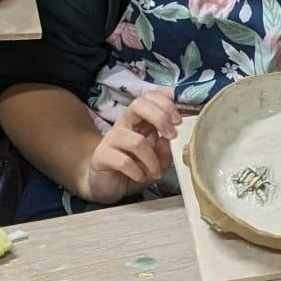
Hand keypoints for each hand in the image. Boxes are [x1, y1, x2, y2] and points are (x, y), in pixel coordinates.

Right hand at [81, 89, 180, 204]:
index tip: (178, 120)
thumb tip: (170, 140)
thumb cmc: (134, 168)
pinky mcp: (102, 156)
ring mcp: (111, 138)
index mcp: (138, 119)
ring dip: (152, 160)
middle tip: (171, 135)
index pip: (148, 96)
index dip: (165, 102)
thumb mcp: (157, 160)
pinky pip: (124, 161)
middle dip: (160, 118)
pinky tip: (141, 178)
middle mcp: (124, 124)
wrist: (106, 185)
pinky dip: (138, 172)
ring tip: (156, 173)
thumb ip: (166, 150)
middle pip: (138, 104)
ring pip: (137, 141)